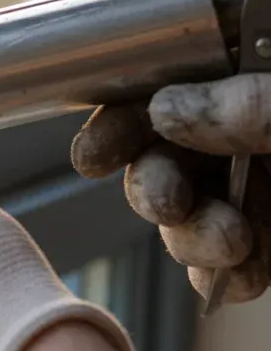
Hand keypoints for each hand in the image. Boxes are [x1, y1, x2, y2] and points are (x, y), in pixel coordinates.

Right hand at [71, 75, 270, 303]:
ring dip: (193, 238)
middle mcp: (251, 131)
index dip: (123, 121)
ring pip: (196, 213)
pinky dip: (231, 276)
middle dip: (156, 187)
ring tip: (228, 245)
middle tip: (167, 205)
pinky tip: (239, 277)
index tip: (96, 156)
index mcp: (255, 72)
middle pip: (170, 156)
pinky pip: (239, 261)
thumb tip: (164, 109)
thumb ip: (251, 102)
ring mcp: (268, 183)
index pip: (172, 85)